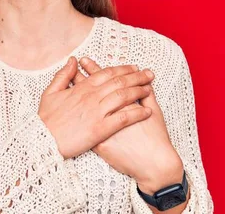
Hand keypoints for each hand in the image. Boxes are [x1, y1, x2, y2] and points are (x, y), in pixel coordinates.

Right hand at [38, 56, 152, 159]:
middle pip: (119, 82)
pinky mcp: (100, 129)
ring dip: (139, 91)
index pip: (107, 73)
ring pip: (123, 97)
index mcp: (81, 88)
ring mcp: (96, 112)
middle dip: (137, 76)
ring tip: (150, 88)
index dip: (123, 69)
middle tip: (149, 74)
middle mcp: (91, 97)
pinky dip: (136, 113)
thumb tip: (72, 60)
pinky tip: (147, 111)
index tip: (134, 67)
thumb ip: (63, 75)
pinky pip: (123, 118)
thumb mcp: (50, 92)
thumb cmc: (46, 119)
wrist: (41, 140)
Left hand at [76, 57, 183, 193]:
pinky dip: (76, 118)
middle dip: (82, 76)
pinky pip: (83, 129)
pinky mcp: (98, 143)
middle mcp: (108, 112)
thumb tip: (145, 84)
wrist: (152, 163)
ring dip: (76, 94)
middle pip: (92, 91)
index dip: (94, 69)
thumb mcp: (156, 113)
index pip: (105, 81)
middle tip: (74, 64)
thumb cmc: (156, 138)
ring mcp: (102, 127)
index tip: (84, 60)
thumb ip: (148, 96)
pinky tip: (69, 110)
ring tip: (68, 82)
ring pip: (85, 108)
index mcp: (121, 102)